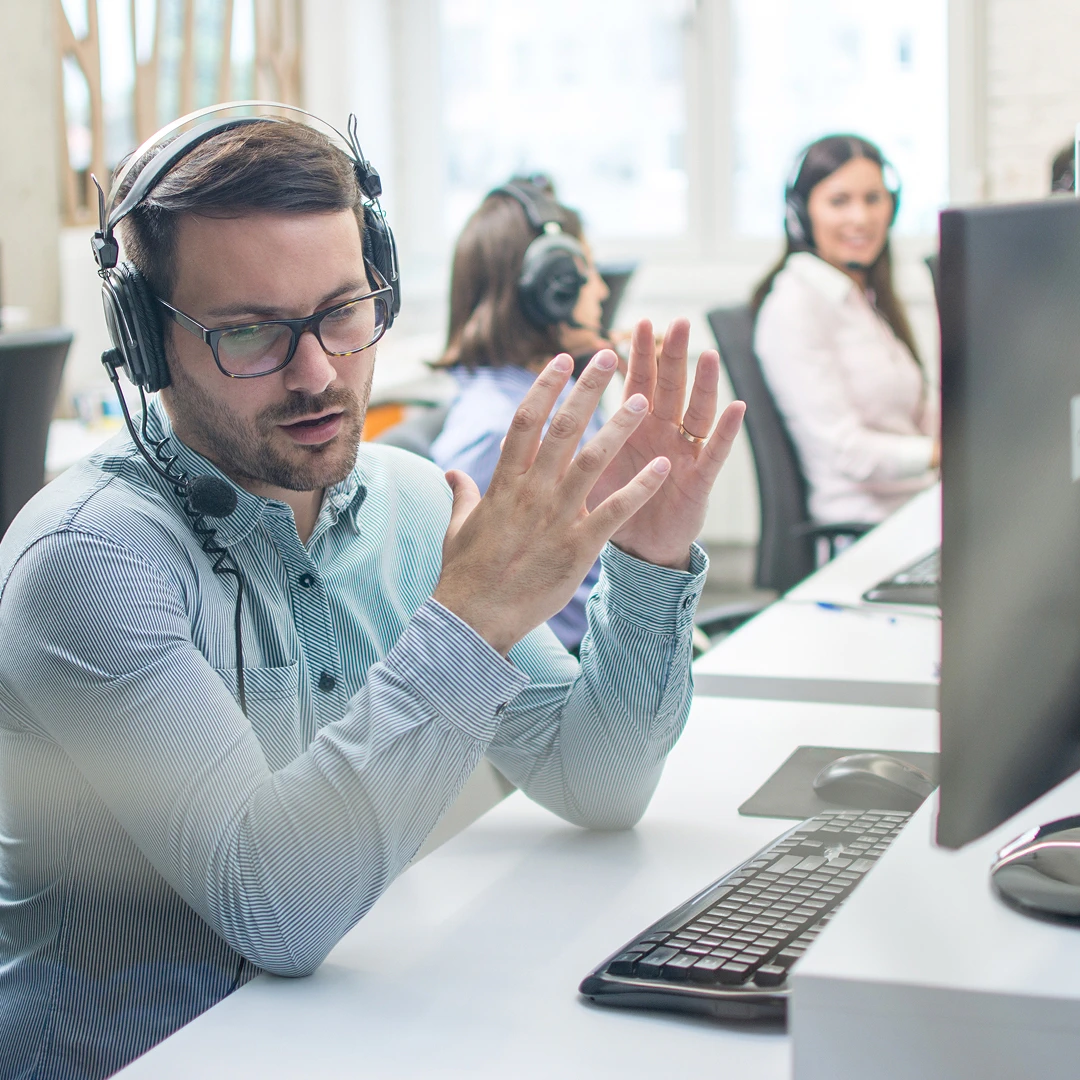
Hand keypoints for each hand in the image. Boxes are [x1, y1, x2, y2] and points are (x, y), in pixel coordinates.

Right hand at [433, 351, 672, 654]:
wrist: (474, 619)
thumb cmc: (464, 574)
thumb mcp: (458, 527)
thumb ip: (463, 494)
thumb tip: (452, 471)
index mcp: (503, 484)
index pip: (526, 422)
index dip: (546, 386)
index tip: (563, 359)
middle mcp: (531, 493)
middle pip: (563, 429)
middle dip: (588, 389)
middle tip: (608, 356)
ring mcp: (556, 518)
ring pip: (594, 461)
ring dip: (620, 427)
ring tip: (644, 400)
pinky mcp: (578, 548)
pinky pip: (616, 511)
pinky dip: (641, 487)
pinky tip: (664, 467)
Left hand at [587, 318, 745, 570]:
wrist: (635, 550)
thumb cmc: (611, 506)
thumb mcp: (589, 471)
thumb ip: (571, 445)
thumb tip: (529, 426)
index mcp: (633, 428)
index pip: (636, 384)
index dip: (638, 356)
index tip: (637, 324)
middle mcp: (662, 434)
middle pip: (670, 388)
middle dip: (673, 356)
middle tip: (679, 322)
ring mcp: (683, 454)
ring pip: (696, 413)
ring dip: (704, 385)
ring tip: (710, 355)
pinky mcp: (699, 481)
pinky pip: (714, 453)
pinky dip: (725, 431)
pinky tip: (737, 407)